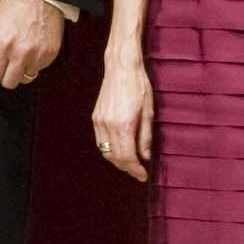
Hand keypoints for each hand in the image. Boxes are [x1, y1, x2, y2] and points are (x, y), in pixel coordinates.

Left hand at [0, 0, 65, 91]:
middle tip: (4, 66)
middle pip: (9, 83)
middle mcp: (21, 52)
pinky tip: (31, 49)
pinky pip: (39, 69)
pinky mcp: (50, 54)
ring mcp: (38, 54)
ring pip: (26, 78)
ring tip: (19, 54)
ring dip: (20, 71)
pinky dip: (33, 64)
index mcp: (3, 44)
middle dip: (4, 76)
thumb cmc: (15, 7)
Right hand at [91, 57, 152, 181]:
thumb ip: (146, 136)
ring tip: (130, 162)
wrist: (121, 67)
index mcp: (124, 125)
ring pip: (105, 151)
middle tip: (138, 171)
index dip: (135, 169)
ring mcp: (99, 121)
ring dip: (117, 160)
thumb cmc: (139, 86)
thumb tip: (145, 156)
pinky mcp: (95, 117)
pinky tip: (119, 148)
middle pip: (115, 157)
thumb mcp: (148, 112)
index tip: (143, 175)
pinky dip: (109, 149)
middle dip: (127, 167)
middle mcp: (108, 125)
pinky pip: (100, 141)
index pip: (127, 157)